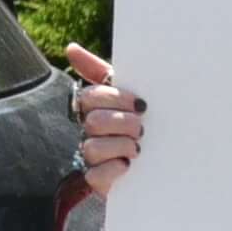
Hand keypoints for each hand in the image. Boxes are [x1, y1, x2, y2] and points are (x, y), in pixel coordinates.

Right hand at [62, 41, 143, 193]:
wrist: (160, 168)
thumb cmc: (137, 125)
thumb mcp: (126, 97)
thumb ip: (99, 72)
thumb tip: (70, 48)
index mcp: (93, 110)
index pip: (90, 97)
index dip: (115, 98)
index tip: (142, 104)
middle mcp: (88, 133)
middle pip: (93, 121)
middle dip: (123, 123)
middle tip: (142, 128)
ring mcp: (90, 158)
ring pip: (93, 147)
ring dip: (122, 146)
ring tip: (138, 148)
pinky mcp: (96, 182)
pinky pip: (96, 175)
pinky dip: (114, 170)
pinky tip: (128, 166)